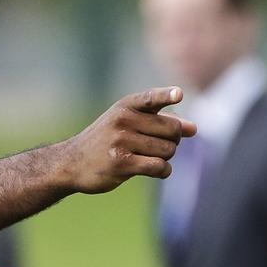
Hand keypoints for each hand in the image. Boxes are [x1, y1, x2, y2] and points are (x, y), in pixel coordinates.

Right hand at [61, 87, 196, 193]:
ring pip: (168, 150)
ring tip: (149, 157)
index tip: (179, 94)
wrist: (72, 162)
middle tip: (159, 145)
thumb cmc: (108, 140)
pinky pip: (159, 167)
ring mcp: (121, 141)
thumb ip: (162, 121)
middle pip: (172, 130)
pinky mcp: (121, 163)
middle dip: (173, 141)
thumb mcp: (129, 122)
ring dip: (166, 158)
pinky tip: (156, 170)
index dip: (166, 95)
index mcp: (126, 106)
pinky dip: (163, 171)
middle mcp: (123, 120)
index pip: (151, 98)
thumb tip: (193, 128)